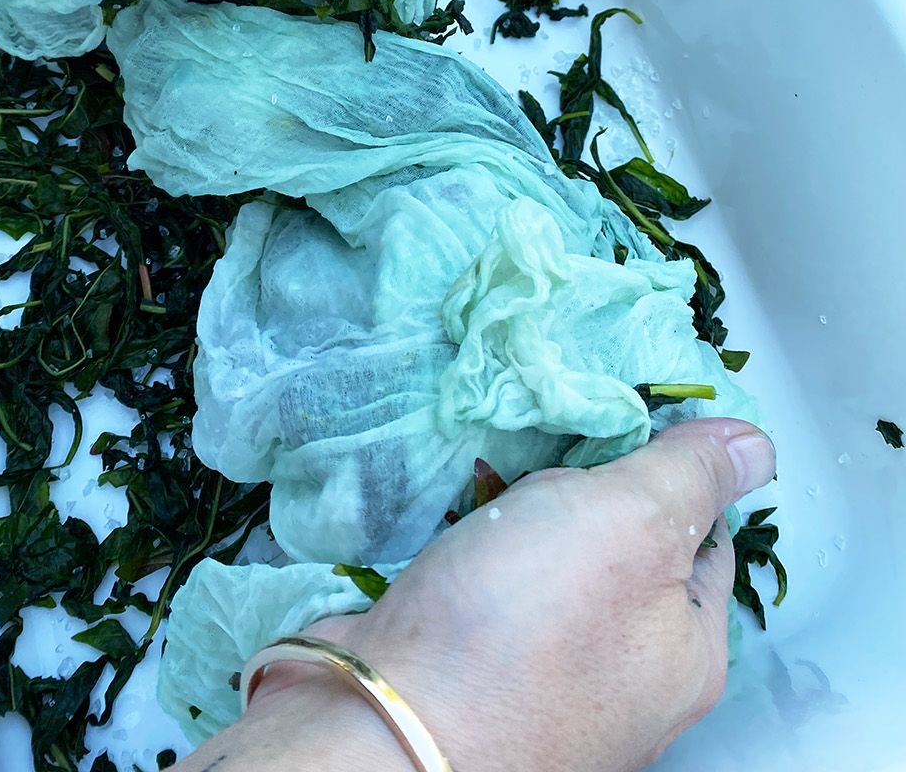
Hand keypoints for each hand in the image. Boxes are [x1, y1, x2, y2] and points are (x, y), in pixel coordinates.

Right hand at [242, 418, 776, 771]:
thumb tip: (758, 447)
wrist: (390, 721)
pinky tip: (444, 536)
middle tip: (541, 467)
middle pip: (621, 548)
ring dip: (515, 523)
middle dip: (577, 494)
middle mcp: (630, 683)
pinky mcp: (475, 681)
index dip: (666, 469)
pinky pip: (488, 596)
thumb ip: (691, 474)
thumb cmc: (524, 622)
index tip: (614, 427)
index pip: (706, 535)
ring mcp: (551, 689)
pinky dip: (469, 560)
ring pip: (547, 570)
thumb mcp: (630, 519)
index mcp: (689, 652)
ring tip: (484, 494)